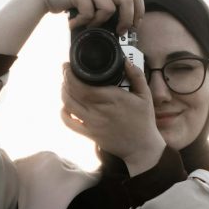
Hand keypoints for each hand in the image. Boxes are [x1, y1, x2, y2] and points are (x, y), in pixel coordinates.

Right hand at [34, 0, 143, 33]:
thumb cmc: (69, 0)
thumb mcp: (91, 0)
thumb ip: (105, 5)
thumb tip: (121, 27)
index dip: (139, 10)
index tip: (133, 26)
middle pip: (128, 0)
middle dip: (127, 20)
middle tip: (119, 31)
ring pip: (109, 8)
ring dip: (99, 22)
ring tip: (87, 26)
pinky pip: (89, 12)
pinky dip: (82, 22)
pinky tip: (73, 23)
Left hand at [61, 58, 165, 173]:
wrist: (141, 147)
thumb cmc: (144, 121)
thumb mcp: (145, 95)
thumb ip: (137, 76)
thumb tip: (126, 61)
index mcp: (113, 98)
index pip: (84, 85)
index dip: (71, 75)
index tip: (68, 66)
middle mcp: (101, 110)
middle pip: (74, 93)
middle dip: (66, 80)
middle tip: (66, 71)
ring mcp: (93, 123)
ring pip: (69, 106)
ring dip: (63, 93)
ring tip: (65, 85)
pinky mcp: (90, 134)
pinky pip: (70, 123)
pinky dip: (63, 114)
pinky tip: (66, 106)